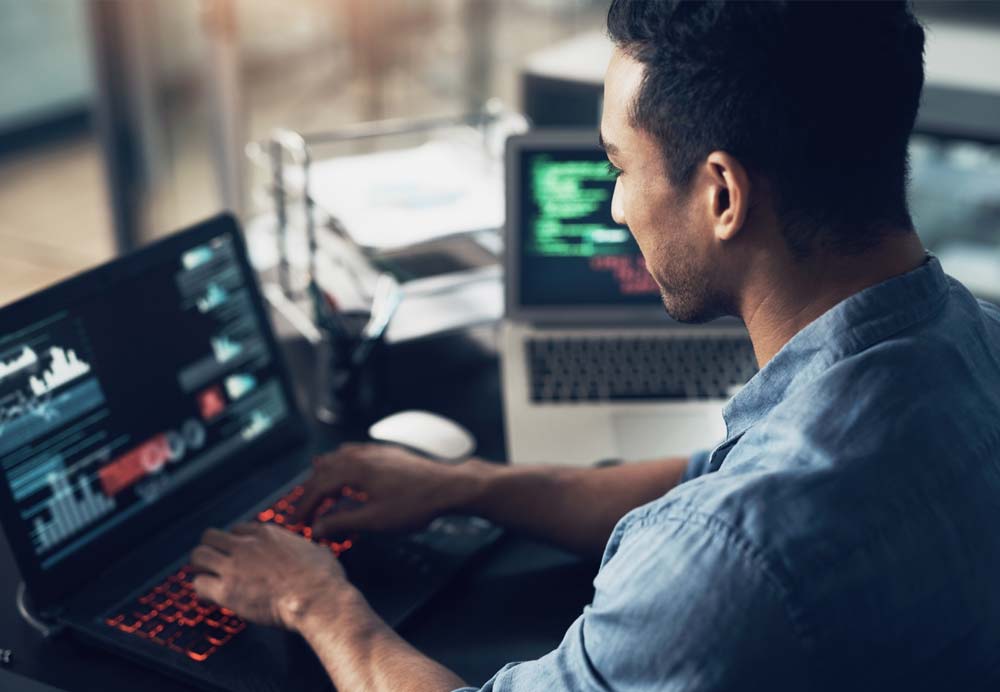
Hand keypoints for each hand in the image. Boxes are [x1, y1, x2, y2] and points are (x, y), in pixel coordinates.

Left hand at [191, 522, 352, 629]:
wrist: (317, 599)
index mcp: (268, 534)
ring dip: (200, 567)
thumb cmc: (323, 579)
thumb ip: (310, 548)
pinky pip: (198, 585)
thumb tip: (317, 550)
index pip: (238, 529)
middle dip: (211, 549)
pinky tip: (209, 597)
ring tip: (206, 578)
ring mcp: (235, 566)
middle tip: (214, 564)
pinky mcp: (227, 590)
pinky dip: (201, 591)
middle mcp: (247, 545)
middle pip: (211, 536)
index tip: (236, 553)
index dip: (235, 542)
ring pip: (198, 556)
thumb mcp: (319, 551)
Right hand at [289, 443, 469, 538]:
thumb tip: (317, 529)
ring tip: (317, 494)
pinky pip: (354, 454)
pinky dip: (341, 465)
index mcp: (354, 470)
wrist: (450, 485)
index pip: (317, 487)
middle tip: (302, 512)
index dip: (303, 506)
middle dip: (310, 492)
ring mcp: (374, 450)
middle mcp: (361, 455)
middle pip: (324, 470)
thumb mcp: (375, 520)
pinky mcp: (387, 452)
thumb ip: (342, 523)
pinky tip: (345, 473)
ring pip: (338, 458)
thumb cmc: (415, 504)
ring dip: (324, 477)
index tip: (295, 523)